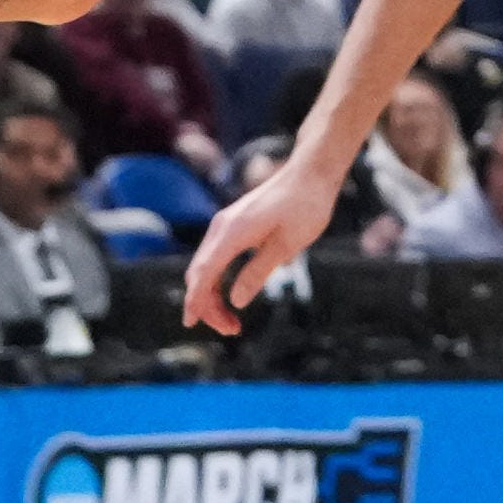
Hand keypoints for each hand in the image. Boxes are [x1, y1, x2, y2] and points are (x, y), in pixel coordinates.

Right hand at [181, 117, 357, 335]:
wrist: (311, 172)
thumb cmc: (306, 205)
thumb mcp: (288, 244)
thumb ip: (259, 271)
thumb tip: (236, 301)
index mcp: (234, 232)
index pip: (205, 273)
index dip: (196, 300)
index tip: (190, 323)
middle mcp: (223, 226)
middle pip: (200, 273)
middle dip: (207, 305)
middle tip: (231, 330)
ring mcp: (226, 224)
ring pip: (206, 266)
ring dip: (212, 295)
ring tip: (232, 322)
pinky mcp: (234, 224)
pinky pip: (216, 257)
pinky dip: (217, 279)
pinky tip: (229, 295)